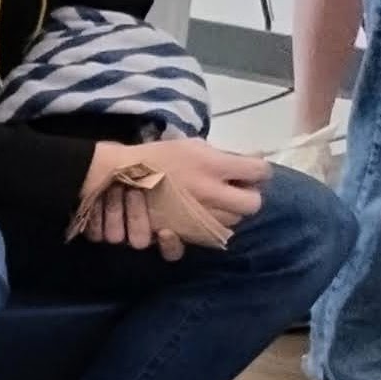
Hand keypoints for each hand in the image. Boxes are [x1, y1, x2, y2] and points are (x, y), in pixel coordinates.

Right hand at [78, 139, 265, 256]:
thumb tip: (251, 157)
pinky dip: (212, 226)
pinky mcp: (187, 230)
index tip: (250, 172)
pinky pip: (214, 234)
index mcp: (214, 165)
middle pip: (253, 203)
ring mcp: (200, 214)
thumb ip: (222, 154)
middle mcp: (212, 192)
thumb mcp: (191, 145)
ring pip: (234, 221)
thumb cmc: (157, 156)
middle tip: (236, 191)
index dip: (258, 172)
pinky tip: (204, 216)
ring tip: (214, 202)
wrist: (120, 177)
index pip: (260, 171)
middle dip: (248, 196)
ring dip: (229, 211)